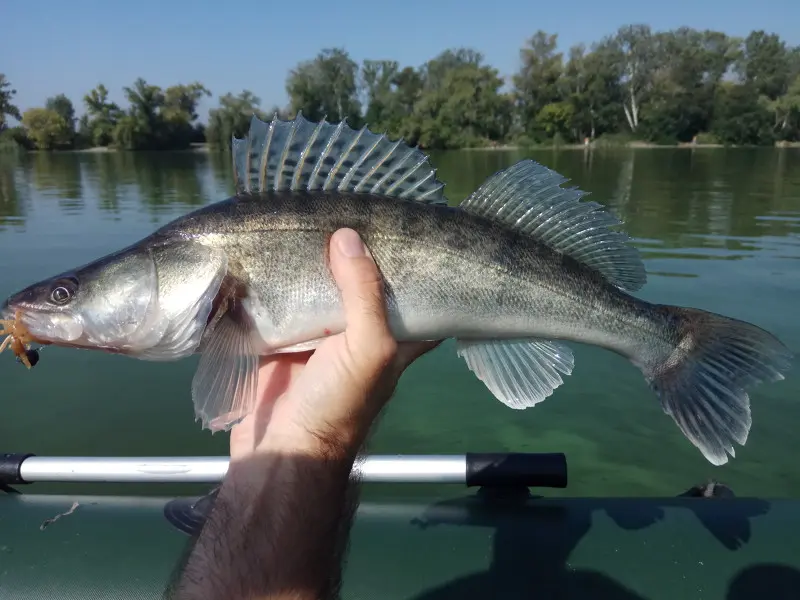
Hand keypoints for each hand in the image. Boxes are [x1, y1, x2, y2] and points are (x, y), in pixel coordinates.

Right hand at [230, 228, 438, 461]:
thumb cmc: (338, 404)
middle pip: (363, 285)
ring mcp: (321, 336)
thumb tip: (349, 238)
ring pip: (322, 290)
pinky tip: (273, 247)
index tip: (413, 227)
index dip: (419, 266)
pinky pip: (282, 303)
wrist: (280, 449)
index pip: (418, 296)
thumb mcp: (368, 349)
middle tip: (349, 206)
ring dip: (314, 262)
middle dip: (356, 253)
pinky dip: (278, 280)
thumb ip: (364, 294)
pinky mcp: (284, 339)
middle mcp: (361, 333)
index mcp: (395, 338)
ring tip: (310, 214)